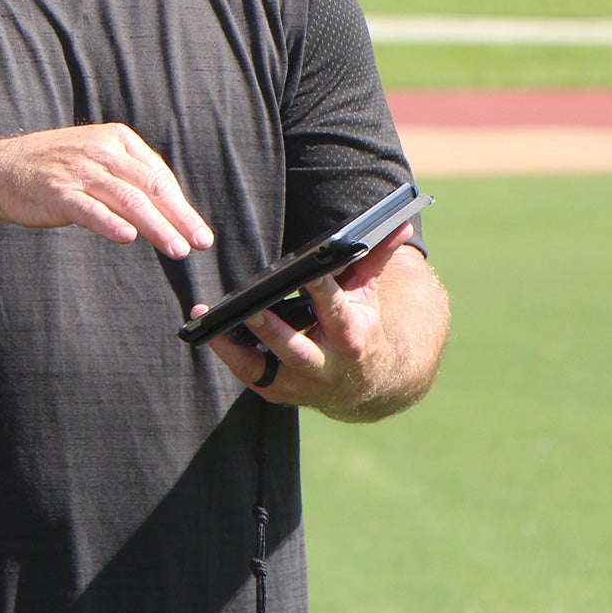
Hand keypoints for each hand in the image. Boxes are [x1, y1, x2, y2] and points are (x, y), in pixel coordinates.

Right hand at [0, 123, 213, 259]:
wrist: (2, 169)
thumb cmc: (55, 168)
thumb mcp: (97, 159)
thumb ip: (129, 178)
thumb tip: (169, 208)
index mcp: (117, 139)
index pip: (158, 176)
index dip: (182, 206)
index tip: (198, 233)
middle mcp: (101, 152)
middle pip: (149, 187)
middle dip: (179, 218)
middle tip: (199, 243)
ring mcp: (79, 171)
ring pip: (128, 200)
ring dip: (156, 226)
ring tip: (176, 248)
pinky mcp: (58, 193)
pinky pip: (90, 209)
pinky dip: (111, 223)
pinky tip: (128, 237)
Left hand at [193, 224, 415, 414]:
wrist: (365, 385)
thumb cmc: (360, 324)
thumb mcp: (368, 292)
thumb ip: (375, 257)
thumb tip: (402, 221)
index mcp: (351, 337)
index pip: (335, 310)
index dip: (322, 291)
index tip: (308, 271)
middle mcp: (325, 366)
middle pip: (295, 348)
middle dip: (273, 329)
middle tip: (251, 305)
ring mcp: (300, 383)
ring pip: (264, 367)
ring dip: (235, 345)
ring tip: (210, 317)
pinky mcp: (277, 391)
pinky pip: (247, 373)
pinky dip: (228, 353)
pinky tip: (209, 330)